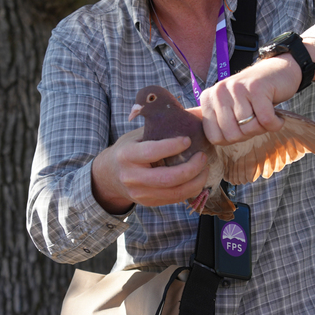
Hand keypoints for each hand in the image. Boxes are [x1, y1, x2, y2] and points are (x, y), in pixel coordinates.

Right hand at [91, 128, 207, 213]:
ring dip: (195, 182)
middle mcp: (132, 177)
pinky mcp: (148, 202)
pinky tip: (196, 179)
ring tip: (204, 169)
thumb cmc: (129, 148)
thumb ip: (160, 125)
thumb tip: (195, 111)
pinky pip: (174, 199)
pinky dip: (190, 190)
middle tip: (202, 157)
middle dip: (191, 168)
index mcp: (127, 155)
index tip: (188, 140)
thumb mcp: (138, 134)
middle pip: (167, 178)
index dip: (173, 146)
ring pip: (174, 193)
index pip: (152, 152)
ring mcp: (139, 193)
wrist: (109, 175)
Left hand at [198, 55, 294, 145]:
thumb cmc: (254, 96)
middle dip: (248, 134)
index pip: (214, 138)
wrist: (277, 71)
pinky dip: (276, 123)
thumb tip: (214, 142)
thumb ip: (219, 124)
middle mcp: (218, 91)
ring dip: (263, 127)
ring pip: (249, 128)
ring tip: (266, 114)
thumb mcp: (231, 108)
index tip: (242, 125)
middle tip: (256, 120)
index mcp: (208, 99)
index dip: (233, 138)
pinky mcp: (256, 87)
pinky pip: (265, 120)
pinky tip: (277, 116)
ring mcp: (237, 88)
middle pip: (231, 135)